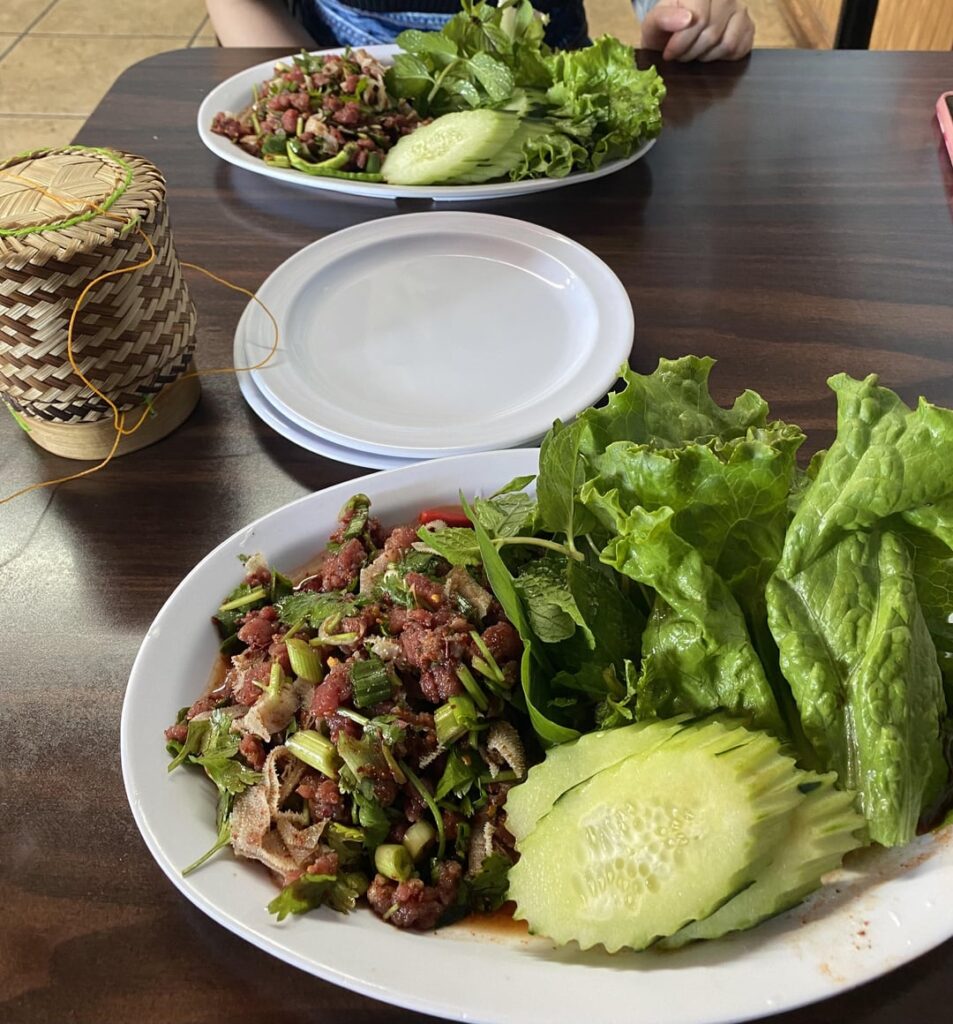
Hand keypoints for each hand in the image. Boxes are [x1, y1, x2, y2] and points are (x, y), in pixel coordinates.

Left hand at [640, 0, 754, 61]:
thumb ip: (662, 18)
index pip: (699, 19)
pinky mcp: (748, 25)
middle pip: (712, 34)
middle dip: (691, 52)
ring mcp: (740, 8)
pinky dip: (722, 58)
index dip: (682, 43)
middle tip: (681, 54)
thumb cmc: (664, 29)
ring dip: (706, 56)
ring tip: (694, 51)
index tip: (669, 53)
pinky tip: (710, 52)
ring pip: (727, 44)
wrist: (675, 32)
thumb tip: (687, 19)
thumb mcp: (653, 24)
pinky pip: (739, 49)